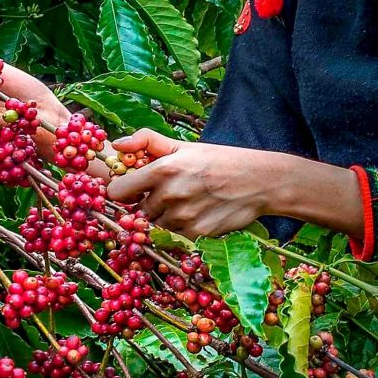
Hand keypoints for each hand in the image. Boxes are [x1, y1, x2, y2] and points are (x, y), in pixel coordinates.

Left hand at [106, 129, 274, 238]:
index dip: (124, 191)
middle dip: (149, 203)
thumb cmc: (219, 161)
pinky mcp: (196, 234)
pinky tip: (198, 213)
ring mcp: (183, 217)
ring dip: (165, 217)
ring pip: (156, 224)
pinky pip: (174, 236)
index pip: (118, 191)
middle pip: (138, 210)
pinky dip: (181, 228)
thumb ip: (146, 141)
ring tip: (188, 202)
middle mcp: (170, 194)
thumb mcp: (183, 145)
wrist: (261, 181)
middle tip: (173, 193)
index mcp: (162, 169)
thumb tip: (117, 145)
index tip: (133, 189)